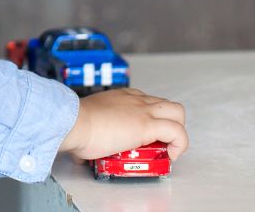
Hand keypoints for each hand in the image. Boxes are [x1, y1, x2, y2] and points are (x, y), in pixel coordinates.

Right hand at [59, 88, 188, 161]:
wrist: (74, 122)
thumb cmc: (75, 125)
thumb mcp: (85, 126)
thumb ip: (87, 139)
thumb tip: (81, 156)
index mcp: (121, 97)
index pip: (147, 101)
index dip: (151, 118)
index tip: (144, 135)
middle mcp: (135, 100)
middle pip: (166, 104)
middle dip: (170, 122)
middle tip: (161, 141)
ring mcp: (143, 111)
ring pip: (178, 112)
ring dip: (178, 131)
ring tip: (169, 148)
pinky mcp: (148, 125)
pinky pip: (177, 132)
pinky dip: (180, 144)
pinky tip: (171, 155)